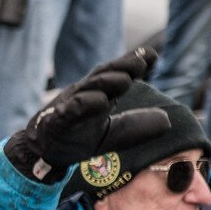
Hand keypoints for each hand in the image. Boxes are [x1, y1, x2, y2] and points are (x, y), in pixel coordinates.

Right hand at [3, 49, 169, 181]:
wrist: (43, 154)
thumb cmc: (77, 138)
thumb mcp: (113, 134)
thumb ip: (137, 126)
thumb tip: (167, 120)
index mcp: (98, 95)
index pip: (116, 74)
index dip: (133, 64)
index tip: (153, 55)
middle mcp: (84, 95)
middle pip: (104, 76)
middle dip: (122, 66)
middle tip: (142, 60)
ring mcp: (69, 107)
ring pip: (88, 90)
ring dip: (106, 83)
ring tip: (125, 79)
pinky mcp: (56, 121)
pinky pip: (69, 110)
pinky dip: (82, 104)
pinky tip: (98, 100)